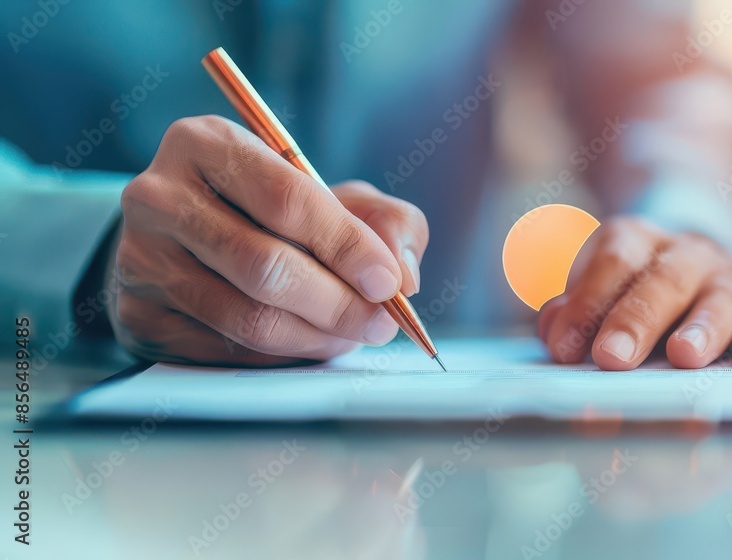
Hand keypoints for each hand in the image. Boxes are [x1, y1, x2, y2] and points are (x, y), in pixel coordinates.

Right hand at [107, 115, 427, 365]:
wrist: (188, 242)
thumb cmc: (275, 214)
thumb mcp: (336, 197)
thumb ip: (386, 221)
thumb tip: (403, 274)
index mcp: (206, 143)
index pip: (286, 198)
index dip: (346, 246)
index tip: (388, 283)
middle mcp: (159, 196)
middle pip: (264, 265)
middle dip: (337, 303)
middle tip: (379, 323)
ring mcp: (140, 258)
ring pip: (245, 317)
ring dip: (314, 337)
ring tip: (351, 335)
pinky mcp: (137, 314)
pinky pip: (224, 351)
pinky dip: (280, 357)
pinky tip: (306, 343)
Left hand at [537, 217, 731, 369]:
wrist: (689, 258)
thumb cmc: (628, 287)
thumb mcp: (594, 287)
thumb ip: (572, 309)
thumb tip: (554, 331)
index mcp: (635, 239)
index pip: (612, 263)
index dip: (587, 304)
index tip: (563, 348)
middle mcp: (684, 252)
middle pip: (662, 282)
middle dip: (636, 321)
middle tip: (612, 358)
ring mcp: (725, 277)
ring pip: (717, 298)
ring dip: (701, 328)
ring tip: (684, 356)